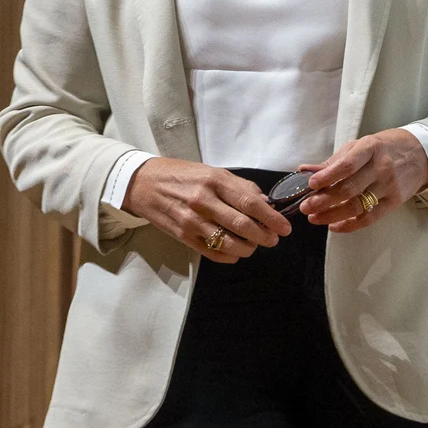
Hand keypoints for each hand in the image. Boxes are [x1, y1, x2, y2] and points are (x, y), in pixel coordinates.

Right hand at [122, 158, 292, 261]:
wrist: (143, 184)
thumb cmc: (182, 175)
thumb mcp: (212, 171)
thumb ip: (239, 187)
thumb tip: (266, 203)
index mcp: (215, 181)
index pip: (250, 203)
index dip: (271, 218)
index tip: (285, 228)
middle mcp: (204, 201)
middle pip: (243, 225)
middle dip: (264, 236)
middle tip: (273, 240)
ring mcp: (192, 221)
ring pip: (229, 243)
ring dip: (248, 248)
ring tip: (254, 246)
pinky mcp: (183, 237)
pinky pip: (212, 253)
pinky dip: (229, 256)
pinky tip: (235, 252)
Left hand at [296, 129, 427, 232]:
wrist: (421, 154)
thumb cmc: (385, 148)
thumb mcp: (360, 146)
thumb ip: (334, 161)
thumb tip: (305, 171)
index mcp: (370, 148)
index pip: (347, 164)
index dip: (328, 176)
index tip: (310, 184)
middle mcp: (381, 167)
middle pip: (349, 188)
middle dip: (324, 200)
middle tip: (306, 207)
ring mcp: (389, 186)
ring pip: (357, 206)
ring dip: (332, 214)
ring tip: (314, 218)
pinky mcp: (394, 202)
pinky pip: (370, 218)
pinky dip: (350, 225)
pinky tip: (334, 225)